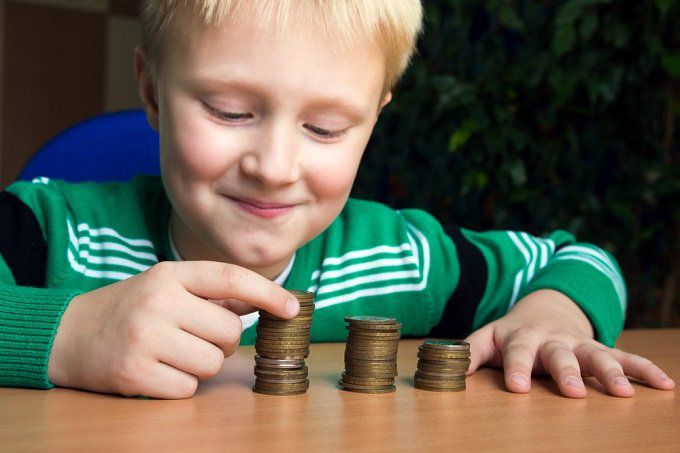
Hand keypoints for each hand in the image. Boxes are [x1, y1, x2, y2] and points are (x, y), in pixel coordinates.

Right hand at [47, 261, 298, 398]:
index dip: (268, 293)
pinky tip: (158, 370)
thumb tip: (268, 300)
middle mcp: (159, 301)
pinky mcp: (134, 373)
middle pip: (229, 330)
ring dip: (202, 364)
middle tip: (195, 337)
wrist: (68, 334)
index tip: (293, 307)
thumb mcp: (168, 286)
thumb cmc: (131, 308)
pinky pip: (189, 388)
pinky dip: (181, 385)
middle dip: (223, 340)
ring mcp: (145, 337)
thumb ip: (215, 292)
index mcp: (171, 274)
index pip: (231, 278)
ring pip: (213, 362)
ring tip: (174, 353)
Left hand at [464, 289, 674, 397]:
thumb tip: (444, 373)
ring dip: (611, 372)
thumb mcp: (488, 337)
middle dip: (567, 372)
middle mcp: (552, 339)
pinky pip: (626, 357)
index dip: (518, 369)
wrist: (545, 309)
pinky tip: (664, 385)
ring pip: (596, 355)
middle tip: (574, 392)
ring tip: (623, 393)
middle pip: (560, 355)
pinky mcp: (600, 348)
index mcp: (521, 337)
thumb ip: (468, 352)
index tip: (518, 388)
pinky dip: (644, 369)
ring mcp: (579, 343)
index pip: (517, 353)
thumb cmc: (511, 333)